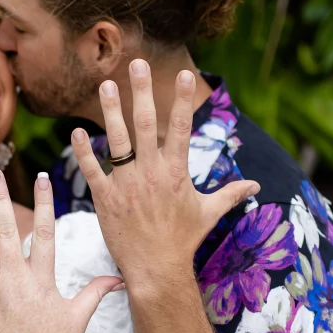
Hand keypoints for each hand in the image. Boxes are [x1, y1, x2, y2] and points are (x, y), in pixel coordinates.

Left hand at [70, 60, 259, 289]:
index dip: (182, 99)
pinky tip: (77, 131)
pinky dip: (84, 151)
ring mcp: (127, 184)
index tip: (184, 74)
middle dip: (142, 91)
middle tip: (136, 63)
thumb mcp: (209, 213)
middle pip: (146, 124)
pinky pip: (93, 169)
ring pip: (117, 140)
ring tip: (106, 84)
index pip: (180, 127)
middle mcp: (151, 172)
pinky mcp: (106, 198)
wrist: (157, 270)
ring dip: (111, 110)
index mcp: (176, 172)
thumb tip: (254, 185)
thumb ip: (230, 194)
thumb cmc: (183, 241)